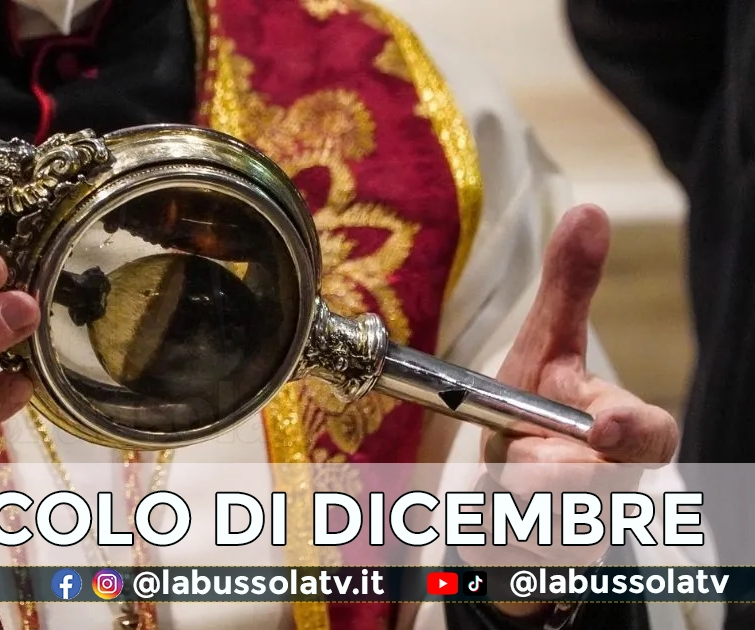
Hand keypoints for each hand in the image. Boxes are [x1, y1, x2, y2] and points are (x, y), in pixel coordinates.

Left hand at [460, 205, 678, 613]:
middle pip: (584, 480)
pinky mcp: (557, 562)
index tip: (601, 428)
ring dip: (509, 498)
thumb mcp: (546, 348)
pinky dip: (497, 529)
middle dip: (541, 469)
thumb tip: (589, 210)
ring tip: (504, 483)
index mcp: (622, 427)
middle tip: (516, 461)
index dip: (629, 432)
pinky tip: (499, 516)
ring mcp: (590, 525)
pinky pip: (516, 550)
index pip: (648, 433)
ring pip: (544, 518)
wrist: (510, 493)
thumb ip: (571, 289)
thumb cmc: (532, 414)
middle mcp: (616, 479)